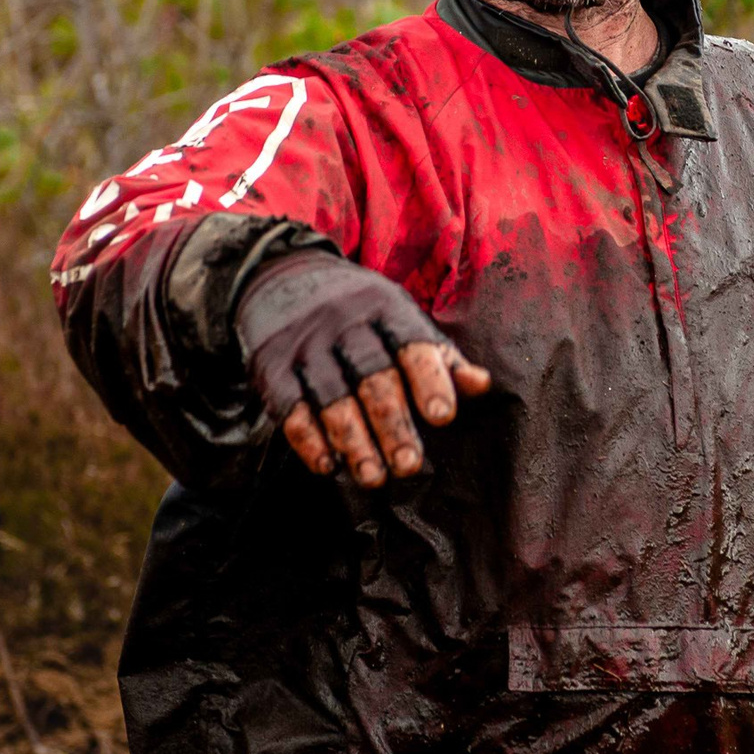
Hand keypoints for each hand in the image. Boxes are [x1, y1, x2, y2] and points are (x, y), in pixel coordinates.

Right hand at [234, 250, 492, 486]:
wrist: (283, 275)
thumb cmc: (360, 310)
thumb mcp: (400, 316)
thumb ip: (439, 355)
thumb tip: (482, 385)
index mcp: (386, 308)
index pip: (412, 344)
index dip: (429, 380)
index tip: (444, 416)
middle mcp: (345, 323)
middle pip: (372, 377)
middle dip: (392, 424)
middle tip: (409, 465)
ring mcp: (306, 345)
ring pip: (332, 397)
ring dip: (353, 441)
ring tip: (373, 478)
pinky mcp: (271, 366)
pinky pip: (289, 407)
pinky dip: (308, 439)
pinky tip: (327, 465)